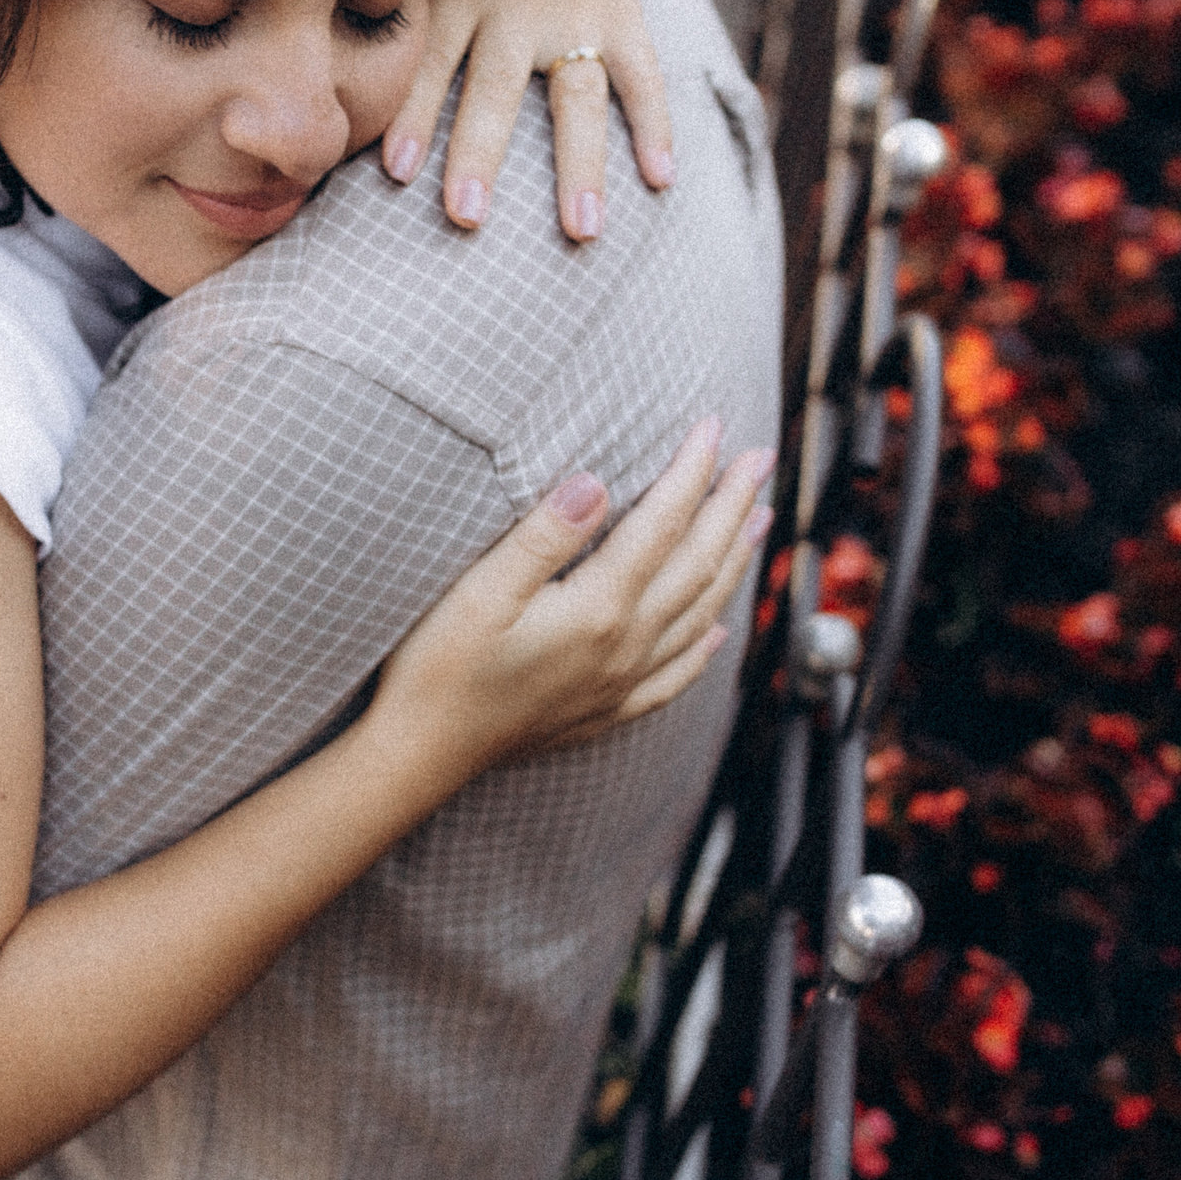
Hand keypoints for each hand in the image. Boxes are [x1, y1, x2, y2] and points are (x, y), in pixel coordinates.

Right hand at [375, 417, 773, 774]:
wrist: (421, 753)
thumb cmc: (439, 669)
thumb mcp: (480, 591)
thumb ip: (542, 537)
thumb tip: (595, 483)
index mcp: (597, 609)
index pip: (662, 524)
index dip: (691, 472)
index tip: (712, 426)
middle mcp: (623, 647)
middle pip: (697, 564)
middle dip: (732, 506)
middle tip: (759, 459)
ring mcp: (620, 683)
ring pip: (700, 614)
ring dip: (733, 563)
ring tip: (758, 522)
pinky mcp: (604, 711)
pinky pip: (676, 675)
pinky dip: (705, 646)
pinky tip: (718, 631)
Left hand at [382, 0, 673, 240]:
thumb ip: (380, 11)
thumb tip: (313, 85)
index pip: (430, 63)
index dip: (415, 114)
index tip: (398, 173)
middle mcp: (512, 9)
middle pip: (495, 91)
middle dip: (479, 151)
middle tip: (465, 215)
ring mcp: (572, 15)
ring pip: (576, 97)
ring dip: (579, 164)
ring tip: (581, 228)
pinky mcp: (621, 14)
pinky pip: (643, 75)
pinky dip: (654, 127)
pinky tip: (660, 182)